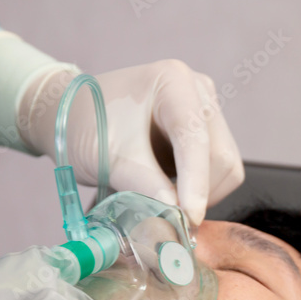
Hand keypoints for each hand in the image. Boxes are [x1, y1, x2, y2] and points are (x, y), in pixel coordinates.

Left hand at [19, 60, 243, 224]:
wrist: (74, 119)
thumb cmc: (85, 126)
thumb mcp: (109, 158)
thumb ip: (145, 185)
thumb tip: (175, 218)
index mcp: (174, 81)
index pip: (195, 137)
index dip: (195, 181)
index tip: (188, 217)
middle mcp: (199, 92)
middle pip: (220, 156)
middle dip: (198, 193)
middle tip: (168, 218)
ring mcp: (206, 112)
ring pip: (226, 169)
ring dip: (200, 195)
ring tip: (162, 201)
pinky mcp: (207, 135)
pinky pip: (220, 174)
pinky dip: (199, 192)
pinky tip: (168, 191)